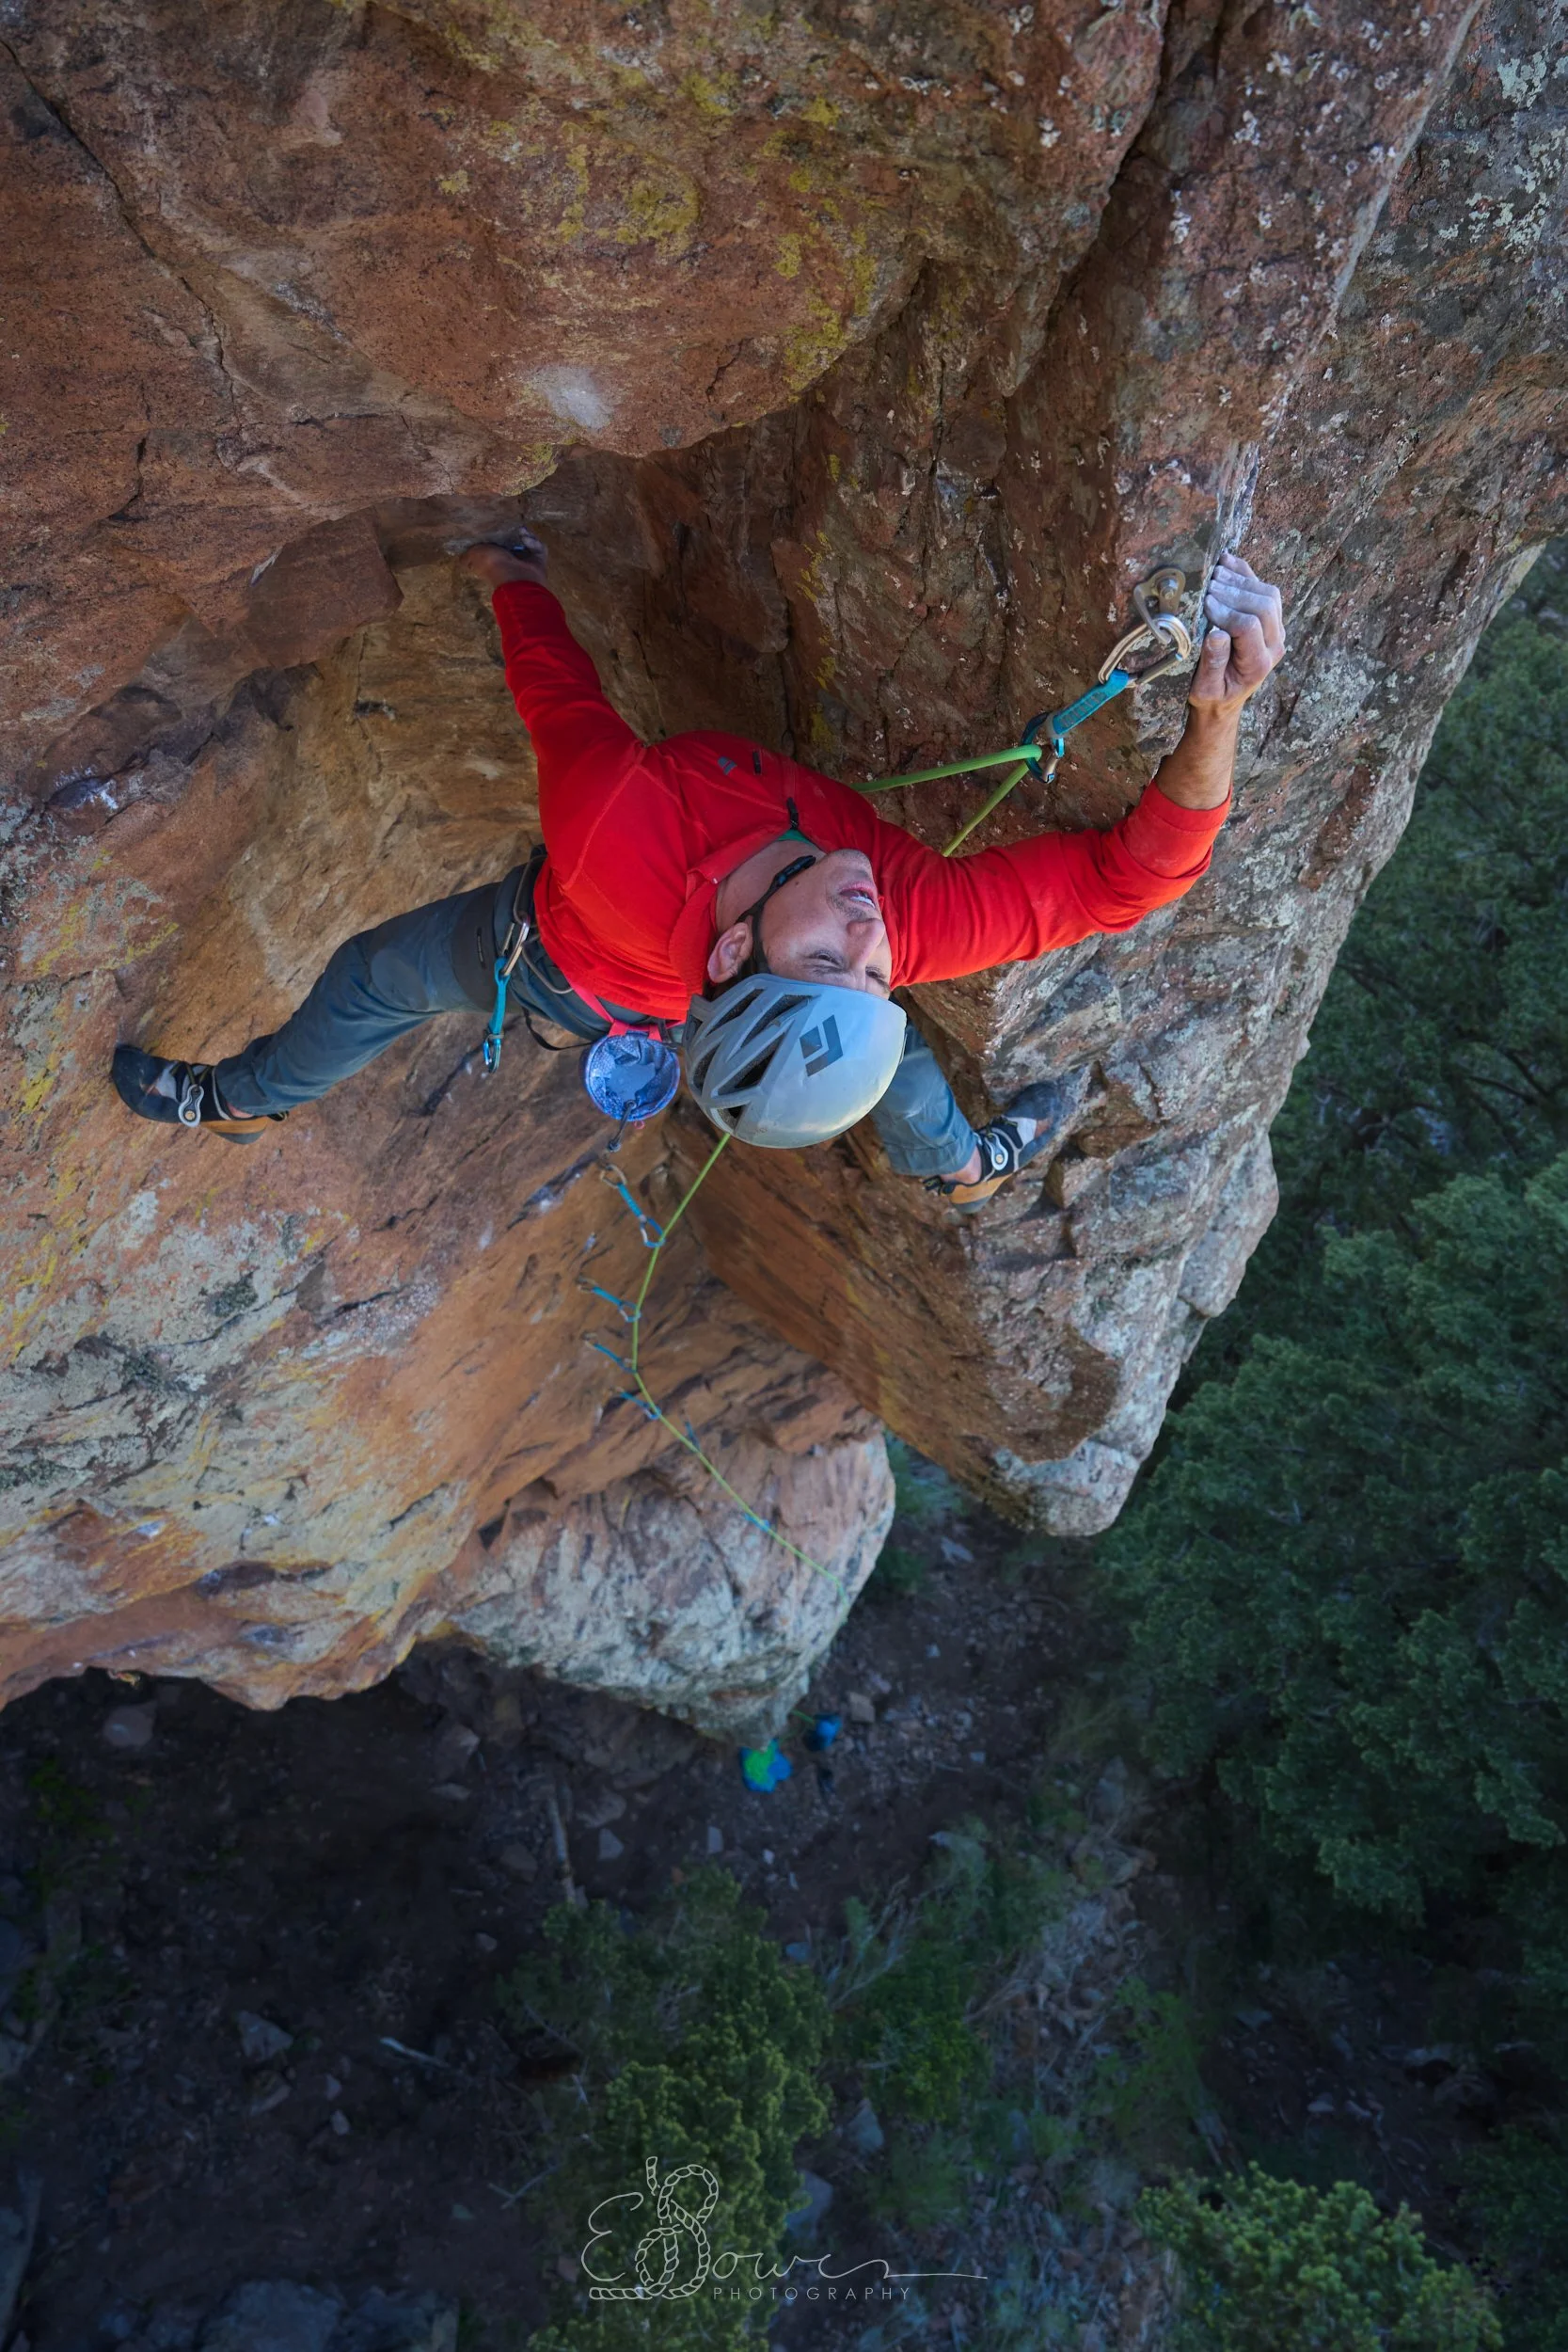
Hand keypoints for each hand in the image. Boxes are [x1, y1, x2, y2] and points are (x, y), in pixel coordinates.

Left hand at [456, 531, 548, 589]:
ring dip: (524, 534)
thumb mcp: (473, 556)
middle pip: (512, 540)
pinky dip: (533, 542)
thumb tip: (460, 557)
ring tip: (520, 530)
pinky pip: (538, 546)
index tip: (494, 522)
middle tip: (511, 522)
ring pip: (526, 541)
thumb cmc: (493, 565)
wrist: (517, 578)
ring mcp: (525, 560)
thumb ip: (467, 555)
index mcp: (495, 560)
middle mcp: (510, 559)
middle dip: (512, 530)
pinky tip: (526, 539)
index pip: (495, 544)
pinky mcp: (538, 559)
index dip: (495, 533)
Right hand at [1189, 553, 1284, 712]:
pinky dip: (1245, 573)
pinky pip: (1263, 589)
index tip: (1205, 603)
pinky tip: (1227, 562)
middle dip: (1234, 592)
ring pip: (1268, 594)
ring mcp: (1275, 630)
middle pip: (1264, 605)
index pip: (1249, 627)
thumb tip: (1216, 633)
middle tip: (1208, 585)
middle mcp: (1274, 645)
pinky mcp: (1269, 619)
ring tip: (1214, 573)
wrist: (1223, 699)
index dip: (1227, 612)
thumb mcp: (1206, 688)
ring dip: (1241, 580)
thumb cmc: (1211, 695)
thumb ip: (1213, 663)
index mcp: (1258, 663)